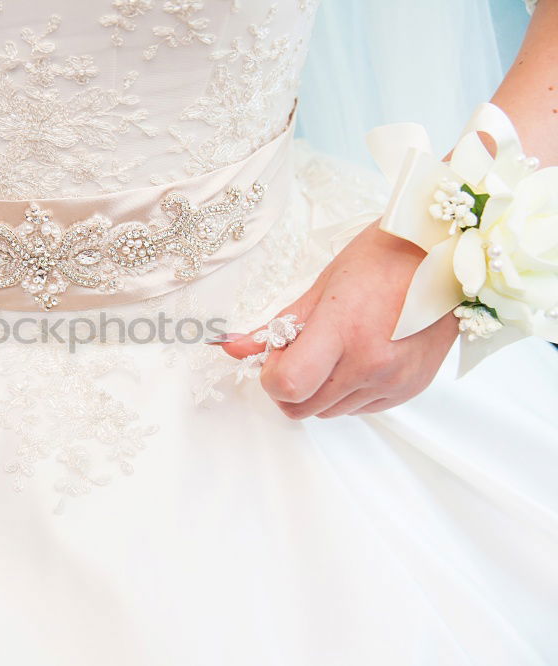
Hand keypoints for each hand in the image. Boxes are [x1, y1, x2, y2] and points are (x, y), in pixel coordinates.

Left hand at [220, 221, 458, 418]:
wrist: (448, 258)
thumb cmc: (383, 259)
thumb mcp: (321, 286)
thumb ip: (275, 326)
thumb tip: (231, 348)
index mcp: (343, 330)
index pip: (286, 385)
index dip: (270, 376)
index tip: (277, 354)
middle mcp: (371, 363)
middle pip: (302, 408)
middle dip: (288, 387)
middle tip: (297, 353)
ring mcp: (393, 381)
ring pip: (329, 412)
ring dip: (318, 390)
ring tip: (333, 350)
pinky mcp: (410, 389)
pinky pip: (359, 408)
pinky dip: (347, 392)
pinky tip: (357, 357)